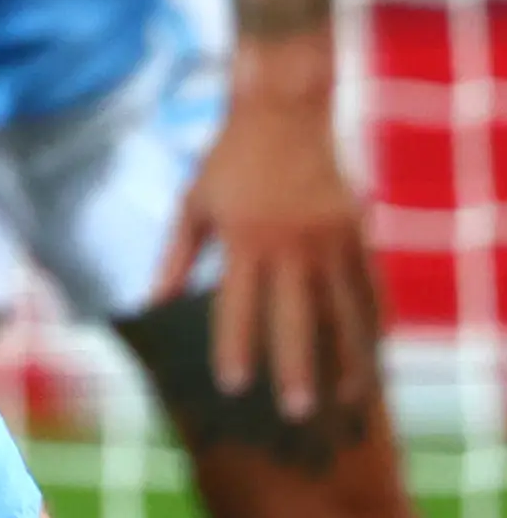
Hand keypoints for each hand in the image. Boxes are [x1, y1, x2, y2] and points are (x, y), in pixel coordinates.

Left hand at [155, 37, 381, 422]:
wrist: (281, 112)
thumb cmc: (228, 162)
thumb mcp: (192, 205)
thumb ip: (174, 258)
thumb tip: (150, 303)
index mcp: (243, 238)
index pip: (237, 306)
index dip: (234, 347)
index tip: (232, 386)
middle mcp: (289, 244)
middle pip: (296, 318)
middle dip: (296, 367)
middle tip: (297, 411)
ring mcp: (329, 239)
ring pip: (343, 310)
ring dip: (346, 356)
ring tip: (345, 395)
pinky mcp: (356, 231)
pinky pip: (370, 285)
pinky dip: (374, 319)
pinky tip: (372, 348)